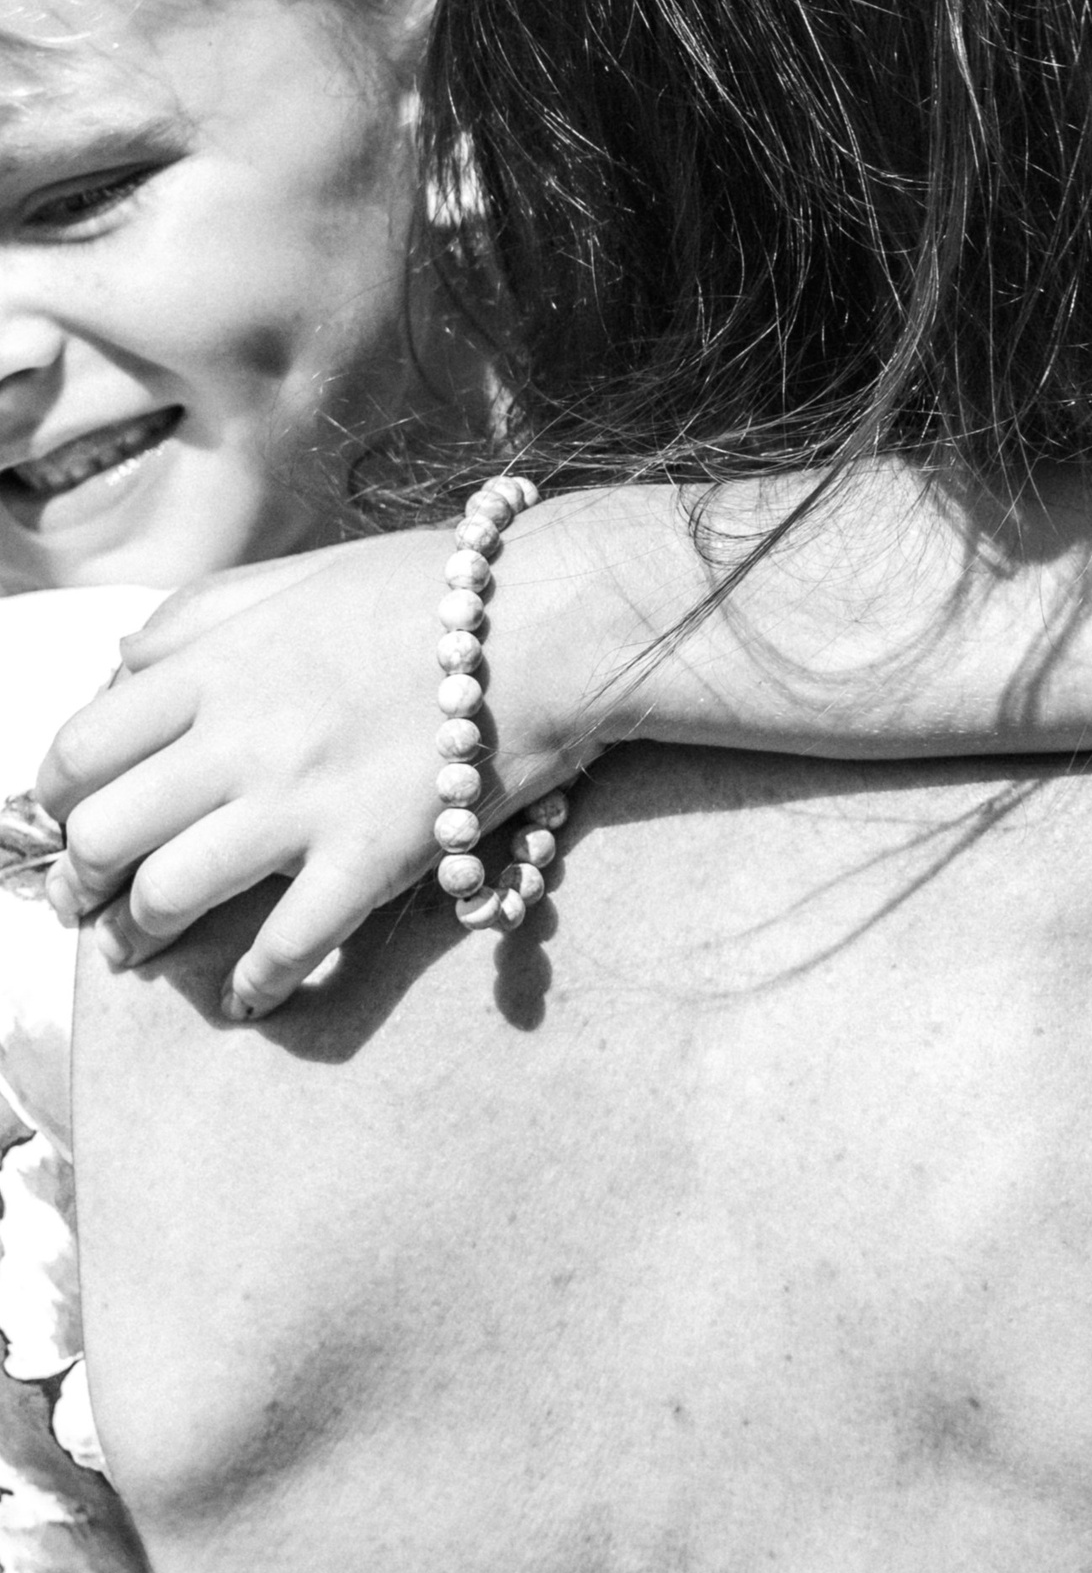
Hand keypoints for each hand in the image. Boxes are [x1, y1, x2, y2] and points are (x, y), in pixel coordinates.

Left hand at [36, 529, 603, 1018]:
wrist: (556, 619)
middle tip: (90, 899)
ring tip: (140, 952)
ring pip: (169, 894)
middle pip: (103, 830)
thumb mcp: (300, 574)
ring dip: (141, 938)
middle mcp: (242, 734)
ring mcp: (304, 800)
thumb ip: (203, 614)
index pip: (80, 745)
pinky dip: (255, 985)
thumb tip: (122, 661)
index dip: (55, 796)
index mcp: (218, 662)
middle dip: (81, 880)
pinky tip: (251, 999)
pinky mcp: (372, 855)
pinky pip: (287, 945)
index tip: (69, 818)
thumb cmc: (440, 588)